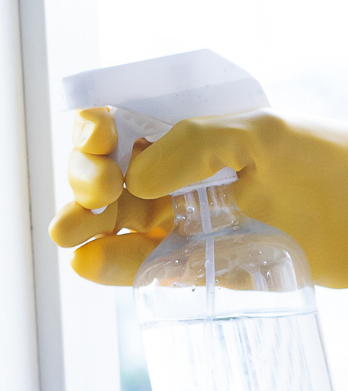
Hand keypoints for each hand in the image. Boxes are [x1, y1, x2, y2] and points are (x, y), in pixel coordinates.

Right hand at [50, 107, 347, 288]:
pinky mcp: (187, 264)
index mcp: (188, 133)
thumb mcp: (265, 136)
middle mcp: (175, 175)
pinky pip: (139, 264)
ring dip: (85, 226)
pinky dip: (111, 265)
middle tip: (91, 200)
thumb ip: (196, 144)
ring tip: (68, 236)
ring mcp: (178, 221)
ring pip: (114, 222)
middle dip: (86, 181)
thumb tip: (135, 179)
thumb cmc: (330, 168)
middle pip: (105, 174)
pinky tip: (87, 263)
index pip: (120, 124)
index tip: (101, 144)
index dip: (96, 133)